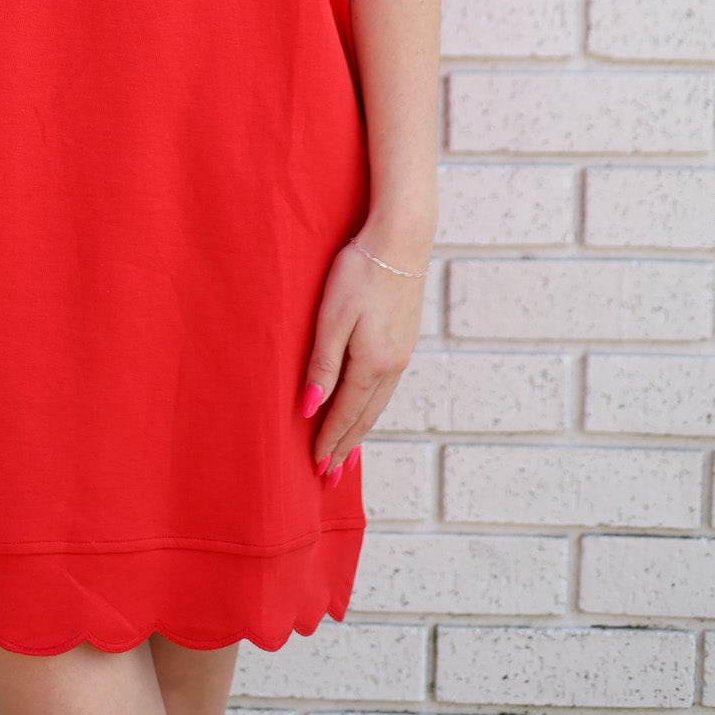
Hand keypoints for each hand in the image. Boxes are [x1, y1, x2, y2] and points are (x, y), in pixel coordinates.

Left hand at [302, 232, 429, 479]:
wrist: (400, 239)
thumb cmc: (359, 272)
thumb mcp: (332, 317)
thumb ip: (322, 365)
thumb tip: (309, 408)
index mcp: (372, 364)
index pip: (346, 414)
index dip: (330, 441)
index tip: (318, 468)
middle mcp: (392, 366)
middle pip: (365, 417)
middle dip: (347, 447)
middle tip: (332, 476)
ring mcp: (403, 352)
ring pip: (378, 403)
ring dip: (361, 430)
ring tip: (348, 453)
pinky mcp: (406, 338)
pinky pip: (386, 387)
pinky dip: (372, 407)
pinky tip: (367, 407)